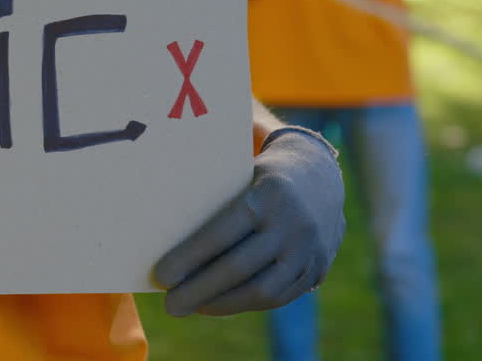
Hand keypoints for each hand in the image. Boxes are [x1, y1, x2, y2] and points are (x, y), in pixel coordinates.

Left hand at [153, 127, 344, 316]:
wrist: (320, 174)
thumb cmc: (256, 173)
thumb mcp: (237, 173)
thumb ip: (210, 199)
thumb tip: (162, 233)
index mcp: (267, 195)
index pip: (222, 233)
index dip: (189, 258)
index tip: (162, 276)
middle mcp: (291, 224)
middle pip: (239, 267)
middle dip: (200, 290)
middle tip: (170, 305)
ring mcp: (308, 250)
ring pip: (262, 289)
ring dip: (222, 304)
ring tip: (192, 307)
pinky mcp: (317, 268)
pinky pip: (280, 296)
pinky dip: (246, 304)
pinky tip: (219, 303)